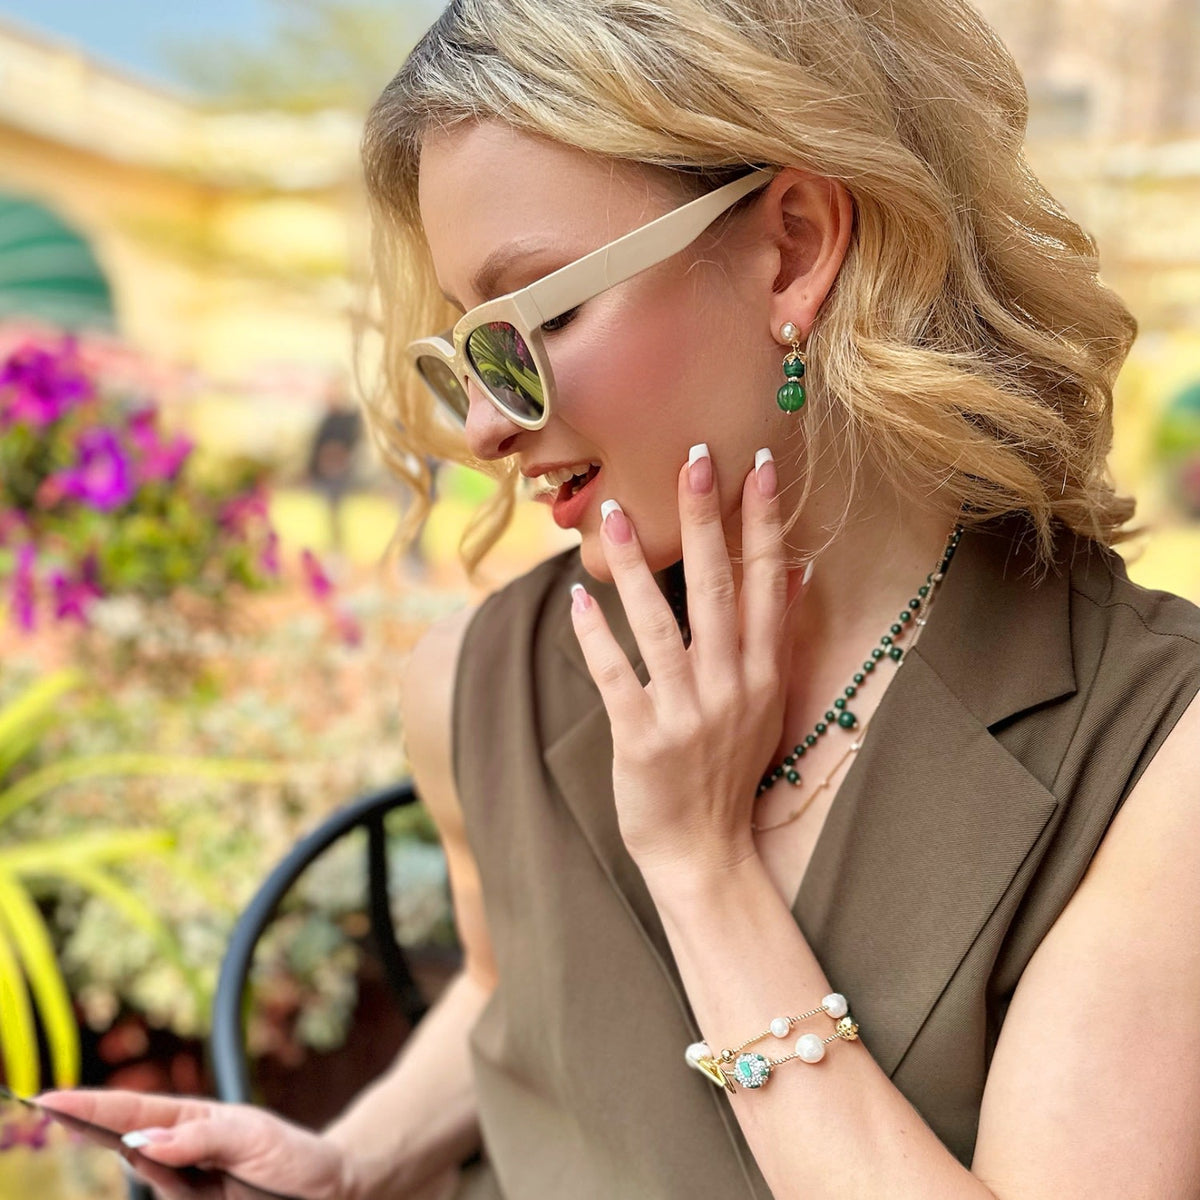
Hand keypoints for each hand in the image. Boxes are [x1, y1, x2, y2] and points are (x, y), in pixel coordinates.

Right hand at [38, 1089, 353, 1199]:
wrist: (329, 1191)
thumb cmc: (293, 1156)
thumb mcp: (252, 1137)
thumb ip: (200, 1138)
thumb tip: (144, 1141)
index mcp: (194, 1120)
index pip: (135, 1112)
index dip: (91, 1106)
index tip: (50, 1098)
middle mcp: (183, 1151)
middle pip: (127, 1142)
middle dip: (90, 1128)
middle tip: (52, 1111)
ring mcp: (187, 1183)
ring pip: (146, 1176)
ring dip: (136, 1165)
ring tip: (130, 1142)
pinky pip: (169, 1197)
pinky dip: (160, 1184)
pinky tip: (162, 1169)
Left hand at [570, 445, 803, 877]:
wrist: (703, 850)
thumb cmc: (729, 768)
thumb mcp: (768, 703)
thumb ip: (776, 636)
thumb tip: (794, 572)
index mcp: (764, 672)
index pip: (766, 583)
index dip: (764, 523)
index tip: (761, 466)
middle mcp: (730, 686)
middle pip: (716, 590)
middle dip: (706, 521)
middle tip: (694, 460)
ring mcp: (685, 714)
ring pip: (658, 625)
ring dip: (638, 566)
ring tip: (616, 513)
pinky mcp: (641, 740)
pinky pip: (614, 677)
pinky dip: (595, 637)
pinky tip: (578, 598)